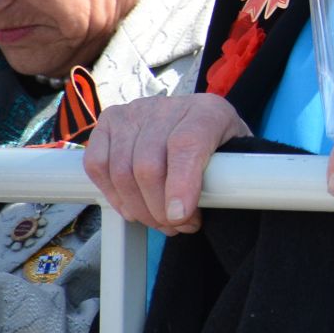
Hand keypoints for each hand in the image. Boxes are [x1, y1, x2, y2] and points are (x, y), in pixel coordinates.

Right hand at [83, 94, 250, 234]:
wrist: (199, 123)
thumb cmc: (218, 146)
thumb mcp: (236, 158)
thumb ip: (227, 178)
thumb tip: (214, 203)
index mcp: (206, 111)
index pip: (186, 145)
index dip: (181, 184)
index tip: (181, 216)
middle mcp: (166, 106)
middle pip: (148, 165)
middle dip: (159, 209)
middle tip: (177, 226)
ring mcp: (134, 111)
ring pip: (122, 171)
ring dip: (138, 208)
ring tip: (158, 220)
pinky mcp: (109, 122)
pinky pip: (97, 165)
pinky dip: (112, 194)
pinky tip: (132, 207)